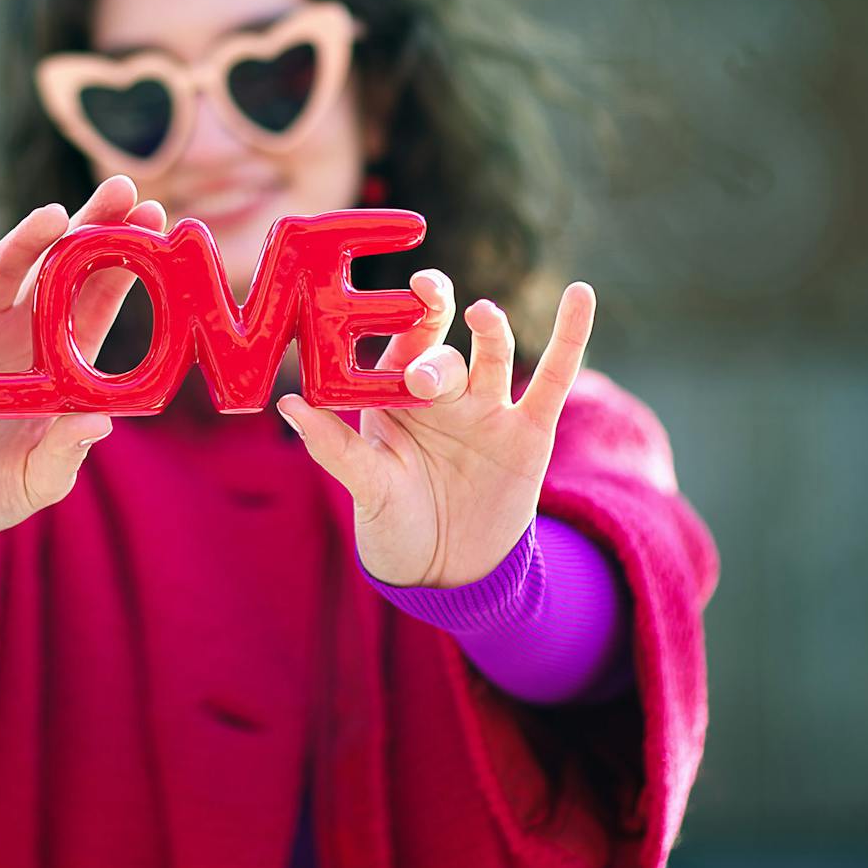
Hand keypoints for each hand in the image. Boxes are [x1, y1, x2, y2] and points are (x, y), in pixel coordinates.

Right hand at [0, 176, 164, 569]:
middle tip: (119, 188)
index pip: (97, 297)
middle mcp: (19, 332)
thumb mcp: (34, 483)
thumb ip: (62, 455)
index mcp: (58, 359)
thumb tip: (99, 423)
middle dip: (87, 226)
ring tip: (50, 216)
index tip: (152, 216)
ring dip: (23, 239)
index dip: (123, 259)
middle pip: (56, 267)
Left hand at [277, 274, 595, 588]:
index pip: (398, 348)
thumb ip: (333, 446)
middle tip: (421, 374)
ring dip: (488, 330)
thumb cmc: (395, 525)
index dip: (403, 322)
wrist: (450, 572)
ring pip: (491, 355)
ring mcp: (487, 408)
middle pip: (441, 355)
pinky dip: (570, 336)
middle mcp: (440, 394)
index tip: (404, 296)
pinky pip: (554, 377)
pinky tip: (581, 295)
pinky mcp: (531, 430)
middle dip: (432, 355)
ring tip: (480, 315)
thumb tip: (287, 403)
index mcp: (394, 397)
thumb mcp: (366, 488)